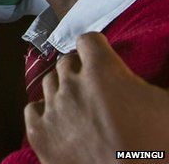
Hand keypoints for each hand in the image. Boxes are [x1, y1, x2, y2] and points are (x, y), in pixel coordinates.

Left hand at [25, 33, 168, 163]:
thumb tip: (134, 80)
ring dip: (62, 89)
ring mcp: (52, 109)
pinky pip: (32, 108)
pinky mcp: (39, 133)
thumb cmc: (157, 148)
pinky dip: (44, 111)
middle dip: (78, 69)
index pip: (88, 41)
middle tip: (93, 87)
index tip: (100, 56)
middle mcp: (72, 85)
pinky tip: (58, 120)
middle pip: (66, 62)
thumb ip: (142, 83)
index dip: (95, 48)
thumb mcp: (165, 105)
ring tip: (77, 105)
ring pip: (49, 83)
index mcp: (103, 72)